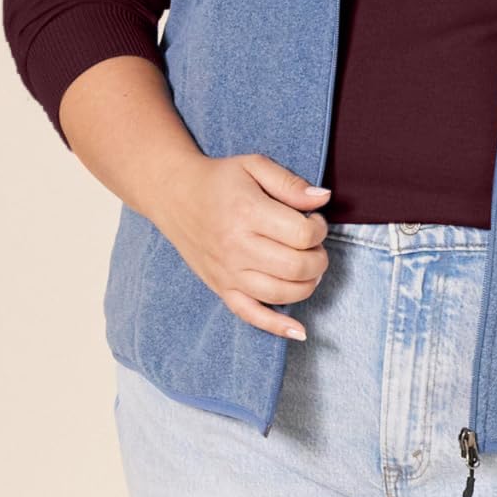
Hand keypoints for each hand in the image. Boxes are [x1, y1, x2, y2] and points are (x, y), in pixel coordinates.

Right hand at [153, 152, 334, 338]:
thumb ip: (291, 183)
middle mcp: (237, 247)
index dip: (319, 228)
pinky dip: (277, 326)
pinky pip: (250, 315)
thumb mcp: (255, 166)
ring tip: (306, 267)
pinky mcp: (221, 287)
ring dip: (307, 284)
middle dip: (318, 258)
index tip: (313, 221)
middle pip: (297, 266)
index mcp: (247, 213)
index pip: (303, 234)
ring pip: (282, 293)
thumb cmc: (220, 179)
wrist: (173, 194)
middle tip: (312, 245)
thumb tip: (323, 199)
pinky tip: (299, 330)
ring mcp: (228, 272)